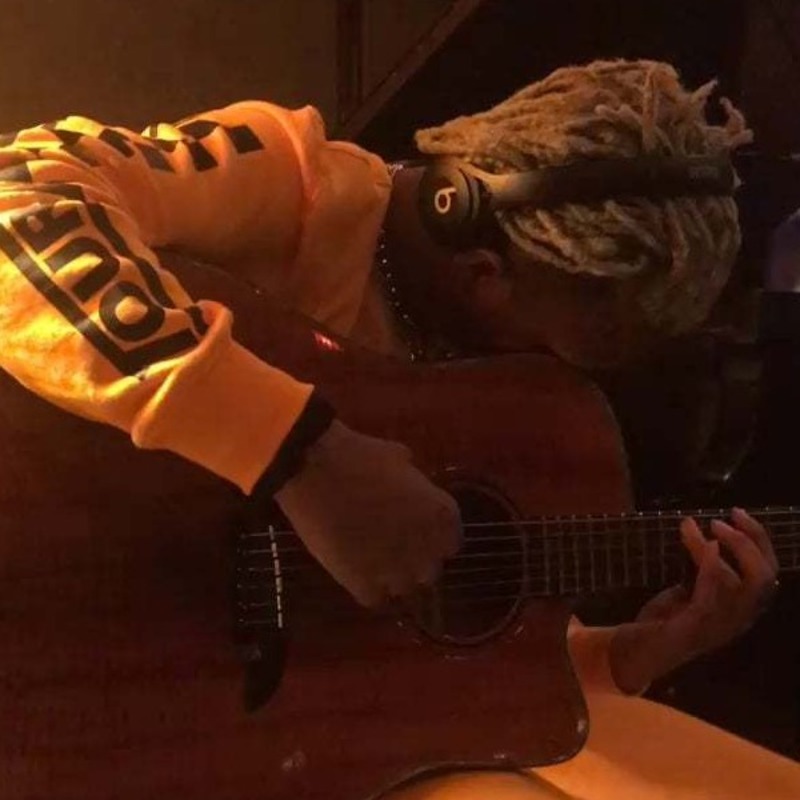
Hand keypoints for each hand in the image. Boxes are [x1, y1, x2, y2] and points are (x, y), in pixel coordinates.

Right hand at [274, 420, 460, 606]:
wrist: (316, 469)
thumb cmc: (360, 456)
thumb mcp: (400, 458)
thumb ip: (414, 482)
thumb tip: (412, 486)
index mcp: (441, 515)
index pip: (450, 541)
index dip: (432, 537)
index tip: (416, 531)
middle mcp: (427, 548)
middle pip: (429, 569)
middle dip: (413, 559)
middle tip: (391, 545)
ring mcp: (397, 571)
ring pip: (404, 587)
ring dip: (391, 576)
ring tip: (370, 559)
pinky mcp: (365, 585)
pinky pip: (375, 598)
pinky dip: (367, 588)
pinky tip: (355, 572)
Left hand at [610, 508, 778, 693]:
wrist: (641, 651)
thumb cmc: (668, 617)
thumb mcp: (689, 584)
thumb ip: (699, 561)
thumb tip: (693, 524)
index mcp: (742, 608)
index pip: (767, 572)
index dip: (759, 540)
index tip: (737, 513)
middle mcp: (738, 619)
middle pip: (765, 578)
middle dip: (750, 542)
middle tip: (721, 520)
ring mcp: (720, 626)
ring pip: (741, 584)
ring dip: (725, 550)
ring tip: (702, 527)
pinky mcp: (695, 629)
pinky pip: (713, 599)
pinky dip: (713, 570)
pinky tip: (708, 547)